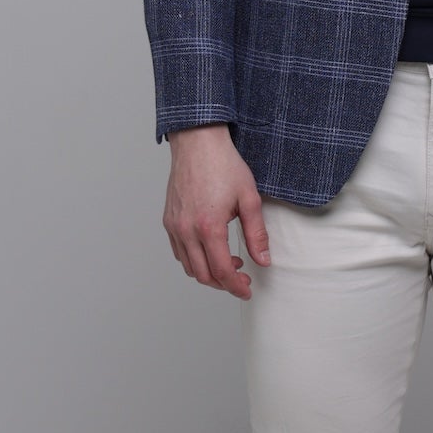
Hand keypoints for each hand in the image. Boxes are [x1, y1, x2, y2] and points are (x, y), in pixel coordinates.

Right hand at [162, 126, 270, 298]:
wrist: (198, 143)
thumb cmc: (224, 165)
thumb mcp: (249, 199)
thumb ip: (257, 234)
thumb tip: (264, 260)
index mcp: (209, 227)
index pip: (222, 271)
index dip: (236, 286)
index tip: (247, 290)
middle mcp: (186, 230)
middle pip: (203, 275)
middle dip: (224, 284)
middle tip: (242, 280)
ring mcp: (174, 226)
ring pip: (189, 267)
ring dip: (209, 273)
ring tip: (230, 263)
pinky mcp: (169, 221)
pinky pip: (179, 252)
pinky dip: (194, 260)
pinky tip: (211, 251)